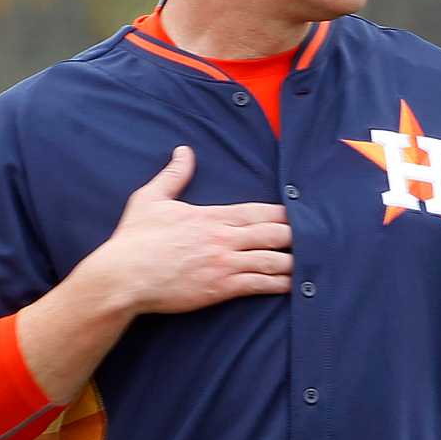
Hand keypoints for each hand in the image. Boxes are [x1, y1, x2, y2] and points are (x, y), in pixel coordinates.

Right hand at [88, 146, 293, 315]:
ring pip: (274, 260)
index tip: (303, 215)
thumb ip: (173, 175)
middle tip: (318, 238)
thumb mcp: (150, 199)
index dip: (287, 213)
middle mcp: (224, 238)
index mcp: (212, 216)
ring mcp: (224, 264)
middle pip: (276, 233)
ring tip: (313, 263)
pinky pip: (260, 285)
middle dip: (299, 236)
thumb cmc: (133, 240)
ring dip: (295, 262)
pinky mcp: (220, 288)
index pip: (261, 211)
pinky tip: (295, 286)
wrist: (122, 276)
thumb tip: (183, 151)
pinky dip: (281, 284)